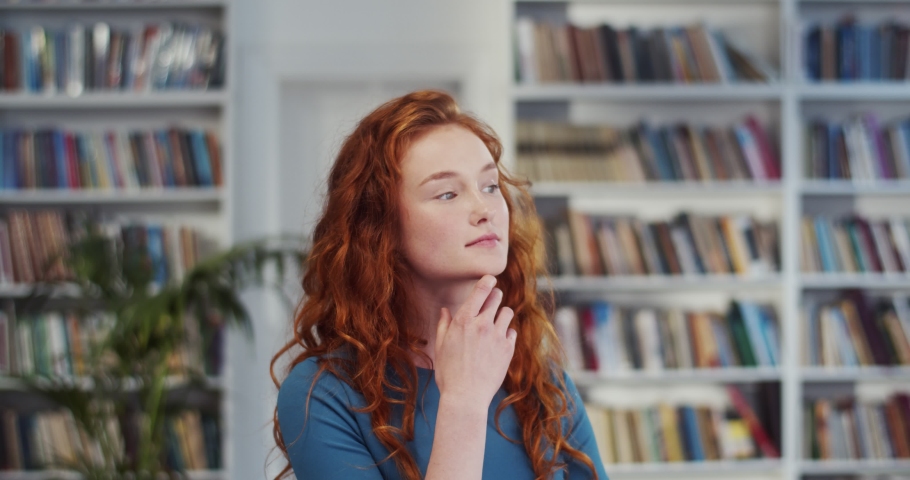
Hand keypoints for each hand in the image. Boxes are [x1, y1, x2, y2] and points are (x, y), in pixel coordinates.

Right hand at [433, 275, 517, 409]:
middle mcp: (482, 324)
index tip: (490, 279)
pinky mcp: (508, 349)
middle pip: (497, 297)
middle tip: (492, 302)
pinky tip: (497, 343)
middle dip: (495, 296)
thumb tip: (446, 310)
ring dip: (501, 315)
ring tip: (495, 324)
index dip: (488, 281)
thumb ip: (444, 325)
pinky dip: (506, 334)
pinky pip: (512, 332)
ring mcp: (497, 336)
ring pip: (507, 312)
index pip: (481, 290)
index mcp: (463, 320)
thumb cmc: (448, 373)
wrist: (465, 396)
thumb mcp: (440, 346)